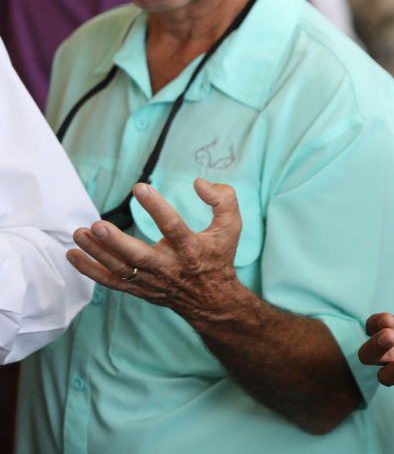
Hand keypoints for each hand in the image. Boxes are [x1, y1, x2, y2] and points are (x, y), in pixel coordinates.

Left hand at [67, 180, 244, 322]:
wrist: (211, 299)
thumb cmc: (219, 256)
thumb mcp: (232, 226)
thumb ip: (223, 200)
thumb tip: (199, 182)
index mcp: (191, 249)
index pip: (173, 227)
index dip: (156, 207)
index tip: (140, 188)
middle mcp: (169, 267)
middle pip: (138, 256)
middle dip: (116, 242)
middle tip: (97, 226)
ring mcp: (151, 280)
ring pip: (119, 269)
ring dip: (96, 253)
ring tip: (80, 233)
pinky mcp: (138, 288)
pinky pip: (110, 282)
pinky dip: (89, 270)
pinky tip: (72, 255)